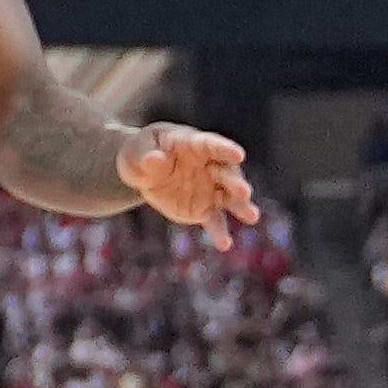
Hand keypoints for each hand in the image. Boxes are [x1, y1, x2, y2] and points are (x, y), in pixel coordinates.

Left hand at [118, 124, 257, 230]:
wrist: (143, 172)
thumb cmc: (141, 153)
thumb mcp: (136, 152)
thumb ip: (146, 156)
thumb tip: (155, 159)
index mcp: (193, 144)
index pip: (211, 144)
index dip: (224, 149)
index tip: (239, 154)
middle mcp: (208, 166)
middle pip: (226, 173)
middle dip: (235, 182)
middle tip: (244, 191)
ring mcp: (210, 188)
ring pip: (230, 198)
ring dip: (241, 206)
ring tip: (252, 216)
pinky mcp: (204, 209)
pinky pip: (214, 221)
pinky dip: (219, 232)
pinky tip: (224, 244)